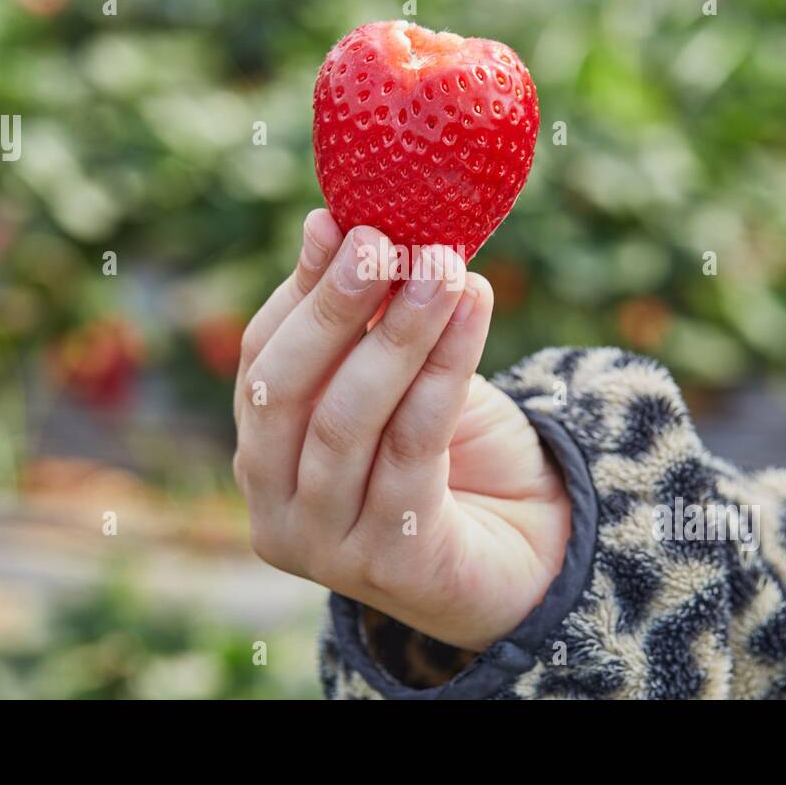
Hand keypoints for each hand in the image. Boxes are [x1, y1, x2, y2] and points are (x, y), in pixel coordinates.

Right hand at [232, 210, 570, 651]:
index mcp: (263, 457)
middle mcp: (275, 509)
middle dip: (333, 309)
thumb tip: (327, 221)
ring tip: (443, 266)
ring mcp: (325, 545)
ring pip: (346, 421)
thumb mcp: (398, 376)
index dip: (300, 291)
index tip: (346, 223)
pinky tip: (473, 310)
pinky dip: (443, 369)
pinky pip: (413, 448)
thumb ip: (360, 316)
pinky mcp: (390, 563)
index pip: (260, 363)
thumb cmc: (452, 456)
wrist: (525, 552)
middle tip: (382, 240)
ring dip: (398, 332)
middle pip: (283, 394)